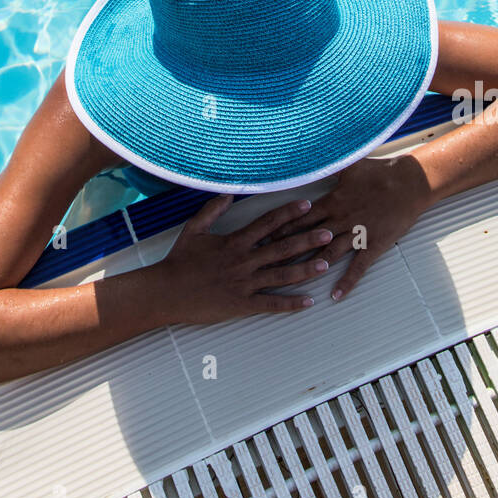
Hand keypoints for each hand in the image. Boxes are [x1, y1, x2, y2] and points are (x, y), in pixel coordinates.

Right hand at [151, 195, 335, 325]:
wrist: (167, 291)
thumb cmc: (179, 260)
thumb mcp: (194, 229)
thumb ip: (212, 210)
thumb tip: (229, 193)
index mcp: (235, 241)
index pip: (268, 223)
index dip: (289, 213)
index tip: (307, 205)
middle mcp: (245, 260)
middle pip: (282, 247)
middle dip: (307, 239)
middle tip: (330, 233)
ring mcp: (245, 283)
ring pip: (282, 275)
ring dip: (305, 269)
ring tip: (326, 264)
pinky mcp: (242, 304)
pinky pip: (271, 304)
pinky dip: (291, 304)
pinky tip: (308, 302)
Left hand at [268, 154, 430, 303]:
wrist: (409, 184)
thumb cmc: (379, 173)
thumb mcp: (349, 166)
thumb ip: (326, 166)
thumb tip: (307, 157)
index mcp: (332, 202)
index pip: (300, 218)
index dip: (282, 228)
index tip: (264, 237)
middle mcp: (340, 220)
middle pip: (308, 238)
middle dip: (288, 250)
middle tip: (268, 263)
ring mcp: (356, 234)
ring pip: (329, 254)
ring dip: (311, 267)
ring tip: (293, 281)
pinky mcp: (373, 245)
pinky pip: (358, 267)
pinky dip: (347, 282)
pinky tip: (335, 296)